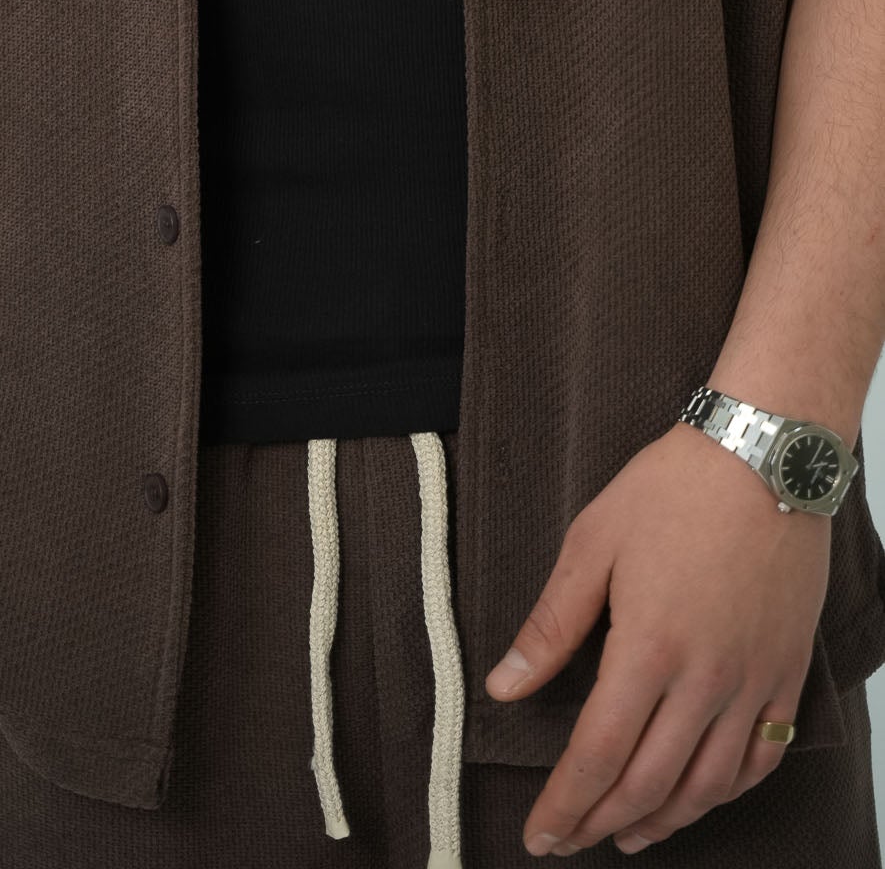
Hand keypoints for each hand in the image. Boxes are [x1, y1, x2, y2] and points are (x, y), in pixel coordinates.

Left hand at [485, 420, 829, 855]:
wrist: (764, 457)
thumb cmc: (672, 490)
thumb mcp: (592, 542)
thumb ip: (550, 624)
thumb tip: (502, 686)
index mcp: (648, 648)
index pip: (597, 754)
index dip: (564, 804)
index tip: (539, 835)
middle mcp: (705, 679)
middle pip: (649, 783)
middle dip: (601, 822)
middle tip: (570, 841)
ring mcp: (754, 681)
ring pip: (707, 785)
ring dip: (662, 819)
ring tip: (626, 834)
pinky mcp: (787, 673)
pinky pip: (761, 758)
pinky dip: (725, 793)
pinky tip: (698, 797)